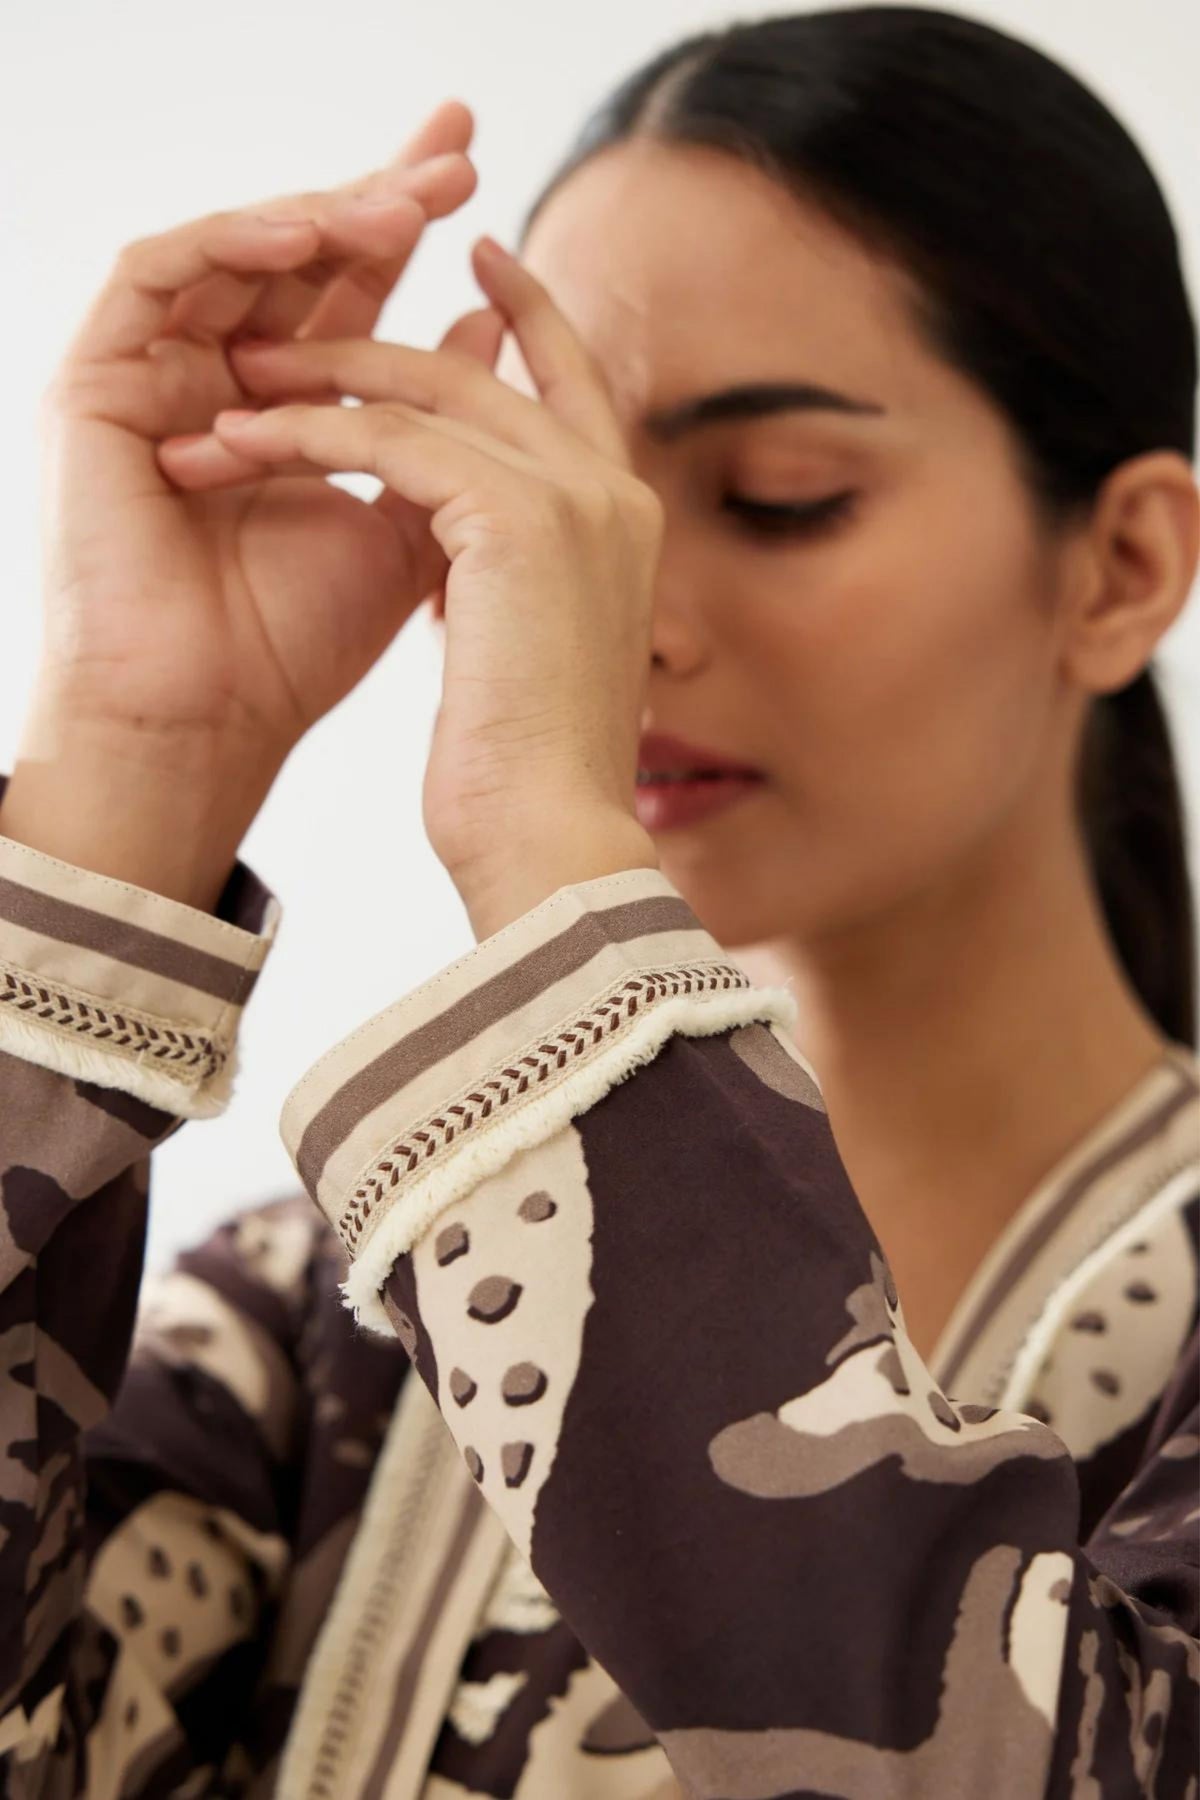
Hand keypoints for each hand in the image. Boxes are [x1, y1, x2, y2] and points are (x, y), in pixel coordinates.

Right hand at [20, 102, 489, 837]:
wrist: (210, 721)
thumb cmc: (297, 644)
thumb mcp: (404, 521)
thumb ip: (446, 427)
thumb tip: (498, 321)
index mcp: (284, 412)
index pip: (350, 296)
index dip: (409, 235)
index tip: (488, 187)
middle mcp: (213, 380)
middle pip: (297, 258)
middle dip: (380, 199)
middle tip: (460, 150)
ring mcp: (149, 377)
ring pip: (233, 255)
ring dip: (321, 217)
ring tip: (403, 201)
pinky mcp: (94, 383)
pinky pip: (154, 275)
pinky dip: (227, 245)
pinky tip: (304, 236)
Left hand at [204, 236, 662, 931]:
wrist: (552, 841)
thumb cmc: (524, 774)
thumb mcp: (524, 648)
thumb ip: (509, 574)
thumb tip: (455, 542)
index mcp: (625, 522)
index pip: (572, 384)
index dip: (526, 317)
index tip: (477, 264)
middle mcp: (615, 492)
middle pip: (487, 370)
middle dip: (377, 344)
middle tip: (285, 336)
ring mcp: (576, 498)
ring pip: (431, 392)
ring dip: (321, 382)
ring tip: (237, 386)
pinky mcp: (519, 518)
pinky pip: (394, 441)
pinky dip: (310, 434)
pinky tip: (244, 440)